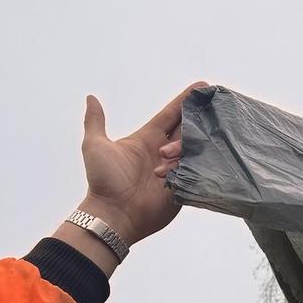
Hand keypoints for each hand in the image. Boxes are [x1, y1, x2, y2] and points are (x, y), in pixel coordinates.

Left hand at [76, 82, 206, 244]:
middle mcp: (164, 151)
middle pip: (187, 128)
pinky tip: (202, 157)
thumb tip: (91, 98)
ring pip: (193, 148)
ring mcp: (175, 168)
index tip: (201, 87)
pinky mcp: (182, 186)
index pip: (171, 114)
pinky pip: (197, 170)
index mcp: (147, 138)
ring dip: (187, 145)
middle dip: (198, 117)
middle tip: (211, 107)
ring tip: (166, 154)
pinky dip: (199, 164)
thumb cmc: (103, 181)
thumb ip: (95, 121)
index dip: (185, 101)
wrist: (113, 214)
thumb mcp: (95, 146)